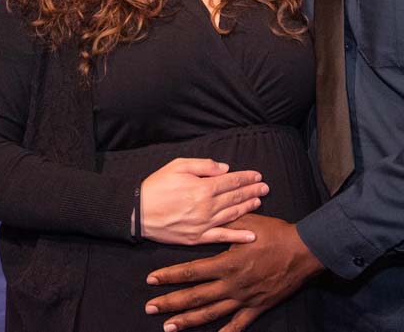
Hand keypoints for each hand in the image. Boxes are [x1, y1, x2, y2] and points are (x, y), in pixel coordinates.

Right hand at [141, 159, 269, 245]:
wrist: (138, 212)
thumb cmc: (157, 186)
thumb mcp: (178, 165)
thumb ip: (204, 165)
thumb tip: (225, 168)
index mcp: (203, 188)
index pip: (232, 181)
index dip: (246, 178)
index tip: (258, 175)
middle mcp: (207, 207)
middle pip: (235, 197)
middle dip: (252, 191)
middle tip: (265, 187)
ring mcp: (203, 224)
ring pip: (232, 214)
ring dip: (248, 207)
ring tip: (259, 202)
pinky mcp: (197, 238)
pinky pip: (222, 237)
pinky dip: (238, 236)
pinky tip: (251, 236)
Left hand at [145, 215, 323, 331]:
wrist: (303, 251)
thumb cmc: (275, 234)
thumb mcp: (248, 222)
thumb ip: (225, 223)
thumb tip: (207, 216)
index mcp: (227, 263)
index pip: (191, 271)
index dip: (169, 276)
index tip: (151, 280)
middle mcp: (231, 284)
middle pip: (194, 296)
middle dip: (169, 302)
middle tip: (149, 307)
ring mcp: (243, 298)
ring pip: (210, 313)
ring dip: (187, 320)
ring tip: (168, 326)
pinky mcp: (257, 307)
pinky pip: (238, 324)